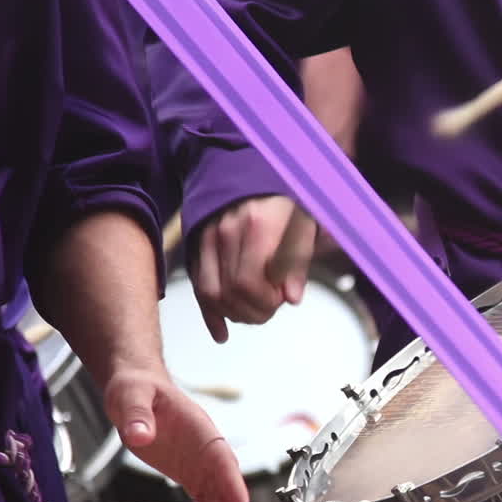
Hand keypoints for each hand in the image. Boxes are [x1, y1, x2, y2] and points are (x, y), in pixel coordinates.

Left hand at [104, 367, 253, 501]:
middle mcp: (208, 452)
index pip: (223, 462)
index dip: (234, 490)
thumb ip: (137, 415)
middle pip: (223, 492)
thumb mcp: (132, 395)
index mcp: (201, 430)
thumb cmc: (138, 389)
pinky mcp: (193, 477)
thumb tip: (140, 436)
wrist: (138, 391)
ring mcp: (203, 467)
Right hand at [191, 195, 316, 342]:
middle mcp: (227, 231)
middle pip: (232, 294)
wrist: (248, 168)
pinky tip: (222, 333)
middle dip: (255, 311)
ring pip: (212, 295)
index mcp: (258, 224)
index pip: (250, 284)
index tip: (282, 298)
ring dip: (235, 314)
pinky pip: (199, 288)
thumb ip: (299, 259)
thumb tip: (292, 298)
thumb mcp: (304, 222)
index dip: (267, 302)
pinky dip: (211, 315)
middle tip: (271, 307)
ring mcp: (208, 238)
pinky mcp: (197, 246)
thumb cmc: (284, 199)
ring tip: (255, 312)